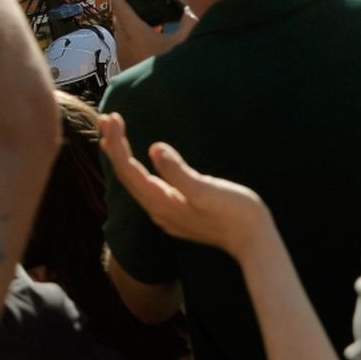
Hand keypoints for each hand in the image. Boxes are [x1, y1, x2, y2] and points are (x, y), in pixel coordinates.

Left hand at [99, 112, 268, 258]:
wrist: (254, 242)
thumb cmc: (236, 213)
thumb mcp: (206, 190)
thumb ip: (178, 171)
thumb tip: (154, 148)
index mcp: (161, 203)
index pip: (128, 170)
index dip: (116, 143)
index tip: (111, 117)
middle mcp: (158, 211)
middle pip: (126, 176)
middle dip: (114, 146)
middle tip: (105, 118)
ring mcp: (166, 213)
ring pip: (134, 182)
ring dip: (122, 157)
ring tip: (112, 135)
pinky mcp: (176, 212)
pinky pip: (145, 187)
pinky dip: (135, 169)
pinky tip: (137, 163)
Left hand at [109, 0, 193, 69]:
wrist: (156, 101)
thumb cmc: (170, 69)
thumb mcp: (185, 42)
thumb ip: (189, 21)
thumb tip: (190, 7)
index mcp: (133, 31)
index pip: (119, 5)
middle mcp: (123, 41)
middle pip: (118, 17)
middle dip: (124, 4)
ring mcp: (123, 54)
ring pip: (121, 31)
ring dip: (129, 21)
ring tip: (144, 14)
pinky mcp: (126, 65)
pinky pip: (125, 43)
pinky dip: (132, 34)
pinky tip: (149, 36)